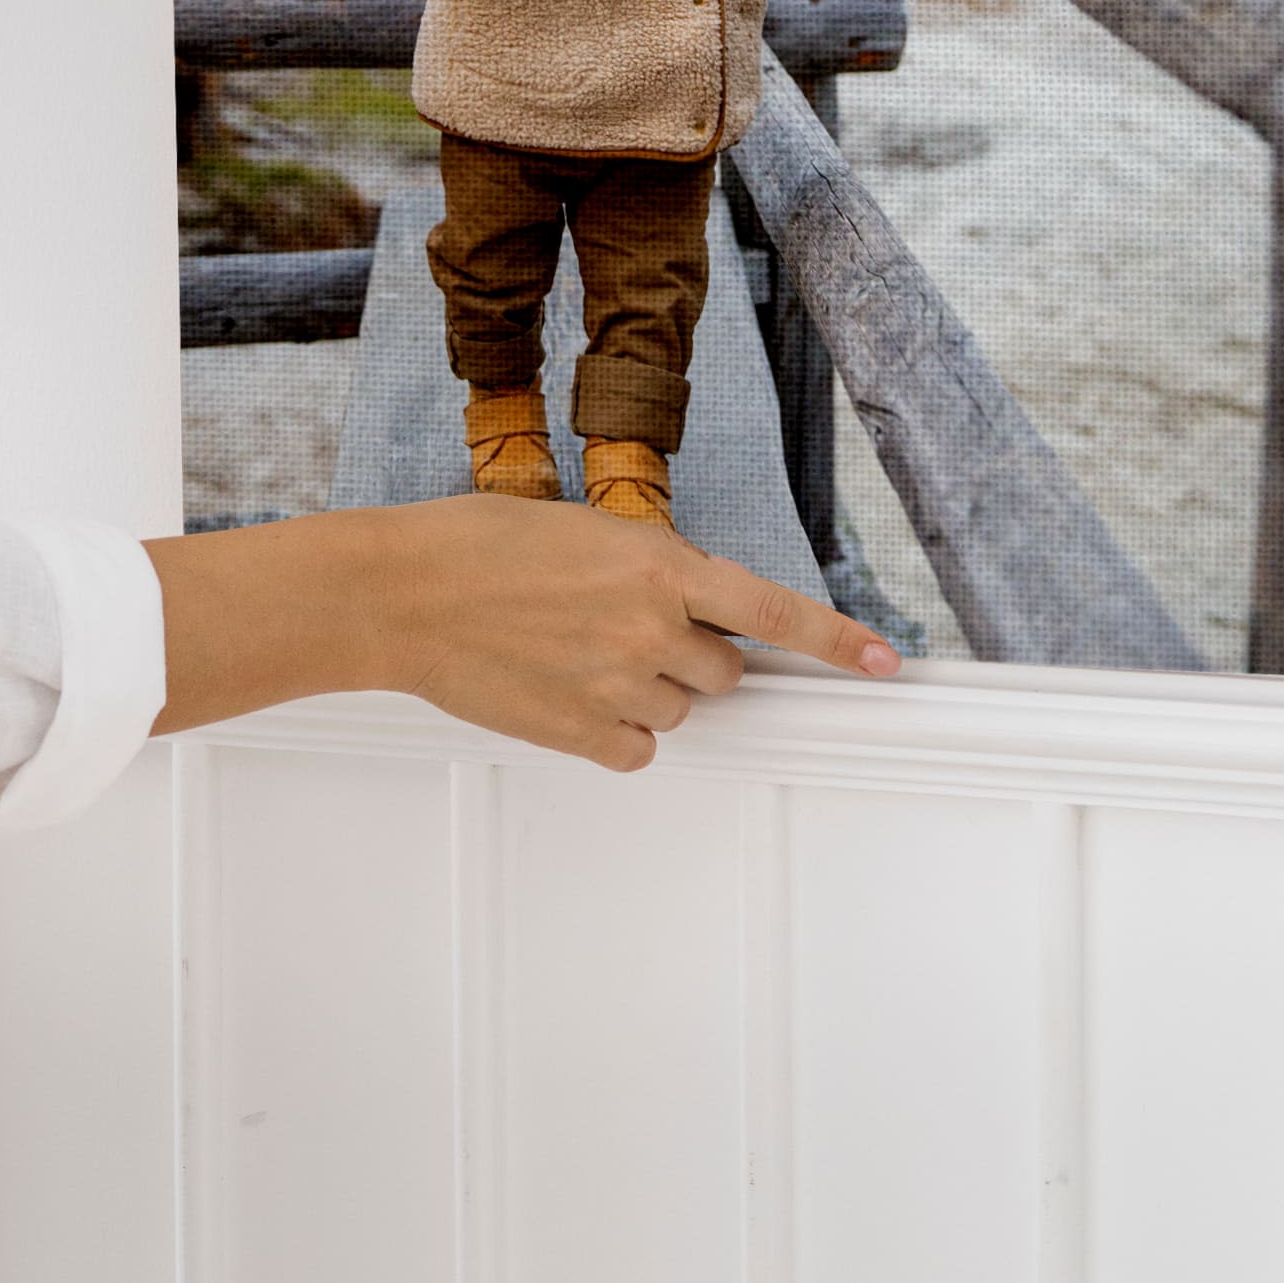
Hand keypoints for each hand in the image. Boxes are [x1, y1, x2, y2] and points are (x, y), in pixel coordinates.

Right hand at [150, 500, 899, 770]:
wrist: (399, 593)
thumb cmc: (477, 547)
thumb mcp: (582, 532)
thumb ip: (650, 570)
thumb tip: (692, 608)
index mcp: (659, 563)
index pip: (773, 610)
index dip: (836, 641)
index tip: (884, 664)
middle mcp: (651, 627)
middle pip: (723, 673)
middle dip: (689, 657)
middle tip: (621, 632)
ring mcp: (617, 684)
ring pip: (679, 713)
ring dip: (646, 692)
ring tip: (574, 656)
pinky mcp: (581, 731)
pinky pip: (637, 750)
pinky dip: (613, 733)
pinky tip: (567, 697)